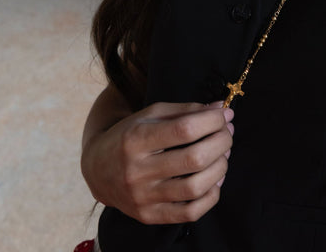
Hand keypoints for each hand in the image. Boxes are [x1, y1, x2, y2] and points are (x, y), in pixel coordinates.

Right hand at [81, 101, 234, 224]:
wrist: (98, 168)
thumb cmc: (131, 134)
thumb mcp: (152, 114)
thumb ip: (186, 110)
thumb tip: (221, 109)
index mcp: (136, 139)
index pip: (185, 129)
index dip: (212, 120)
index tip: (225, 114)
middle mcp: (137, 171)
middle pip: (193, 159)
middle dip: (221, 142)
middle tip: (228, 133)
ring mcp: (142, 197)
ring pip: (195, 187)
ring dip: (220, 167)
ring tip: (223, 154)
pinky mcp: (148, 215)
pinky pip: (189, 214)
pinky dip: (210, 196)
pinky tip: (214, 180)